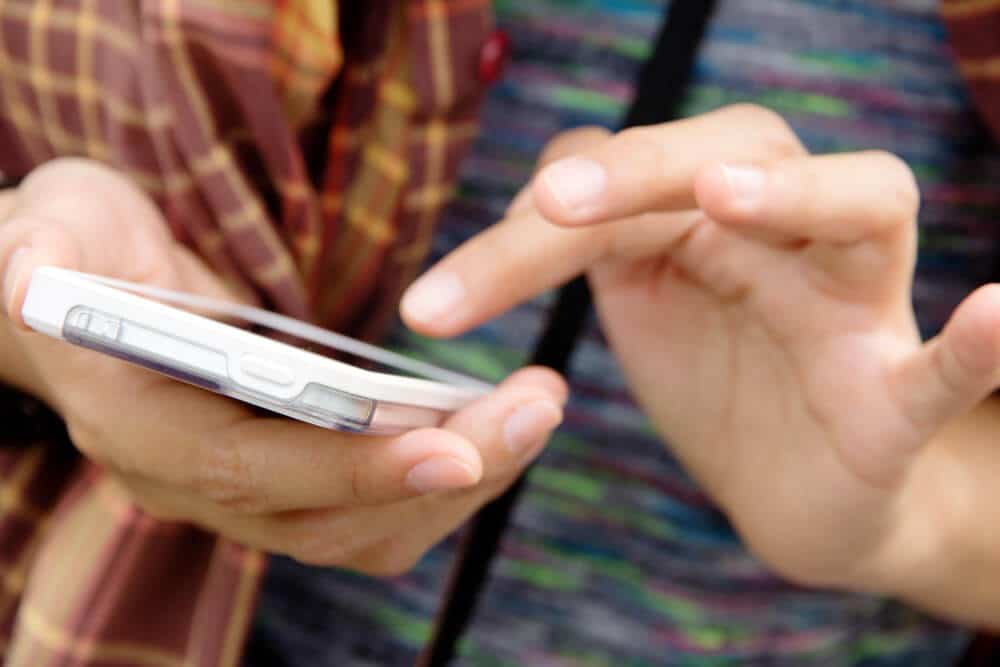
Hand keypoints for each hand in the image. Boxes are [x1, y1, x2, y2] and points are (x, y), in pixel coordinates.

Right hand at [1, 158, 565, 574]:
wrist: (91, 293)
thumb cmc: (75, 250)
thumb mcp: (51, 224)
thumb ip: (36, 251)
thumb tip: (31, 278)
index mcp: (142, 427)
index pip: (251, 471)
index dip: (350, 467)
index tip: (454, 447)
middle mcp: (197, 482)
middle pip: (333, 517)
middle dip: (446, 473)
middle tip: (538, 408)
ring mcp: (249, 489)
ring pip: (368, 528)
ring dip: (465, 479)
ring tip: (537, 408)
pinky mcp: (290, 475)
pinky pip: (378, 507)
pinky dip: (447, 474)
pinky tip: (499, 423)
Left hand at [399, 104, 999, 589]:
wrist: (795, 489)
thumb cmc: (720, 383)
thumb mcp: (640, 302)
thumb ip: (588, 244)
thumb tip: (520, 201)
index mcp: (711, 216)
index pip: (616, 189)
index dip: (519, 240)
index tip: (435, 305)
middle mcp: (787, 237)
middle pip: (731, 158)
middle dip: (638, 173)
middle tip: (554, 202)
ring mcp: (852, 309)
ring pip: (860, 209)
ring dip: (796, 194)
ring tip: (727, 195)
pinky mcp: (894, 395)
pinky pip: (947, 364)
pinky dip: (981, 345)